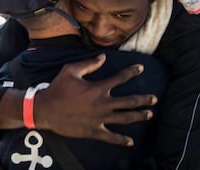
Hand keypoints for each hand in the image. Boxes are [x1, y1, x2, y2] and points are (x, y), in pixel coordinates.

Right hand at [34, 54, 156, 146]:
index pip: (120, 78)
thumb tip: (103, 56)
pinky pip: (110, 137)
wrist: (46, 110)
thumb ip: (89, 63)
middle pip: (129, 101)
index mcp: (98, 88)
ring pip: (124, 118)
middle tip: (154, 98)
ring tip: (149, 114)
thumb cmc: (57, 88)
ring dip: (138, 116)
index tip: (141, 68)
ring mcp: (99, 119)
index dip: (132, 72)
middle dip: (143, 99)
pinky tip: (130, 142)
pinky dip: (121, 140)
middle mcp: (102, 103)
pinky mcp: (93, 131)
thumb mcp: (70, 70)